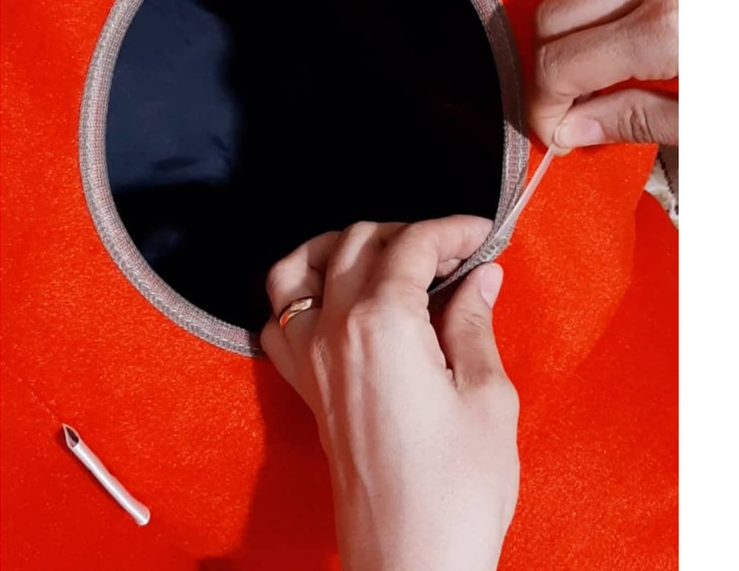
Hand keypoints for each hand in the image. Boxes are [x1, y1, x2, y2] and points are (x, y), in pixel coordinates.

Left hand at [262, 216, 518, 570]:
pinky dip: (301, 289)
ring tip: (387, 257)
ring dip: (343, 246)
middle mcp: (335, 330)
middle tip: (452, 252)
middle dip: (408, 232)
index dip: (451, 229)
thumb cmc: (456, 489)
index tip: (479, 234)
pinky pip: (280, 316)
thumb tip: (481, 276)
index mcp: (383, 324)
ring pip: (303, 265)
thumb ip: (474, 321)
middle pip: (358, 242)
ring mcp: (311, 356)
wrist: (409, 559)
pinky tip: (336, 298)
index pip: (412, 245)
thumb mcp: (487, 396)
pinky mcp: (304, 385)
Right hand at [529, 0, 678, 148]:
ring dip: (567, 14)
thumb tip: (571, 130)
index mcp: (666, 30)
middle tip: (576, 100)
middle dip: (551, 68)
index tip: (556, 132)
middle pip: (551, 19)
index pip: (557, 69)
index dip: (543, 109)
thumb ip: (639, 121)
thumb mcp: (714, 121)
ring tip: (594, 48)